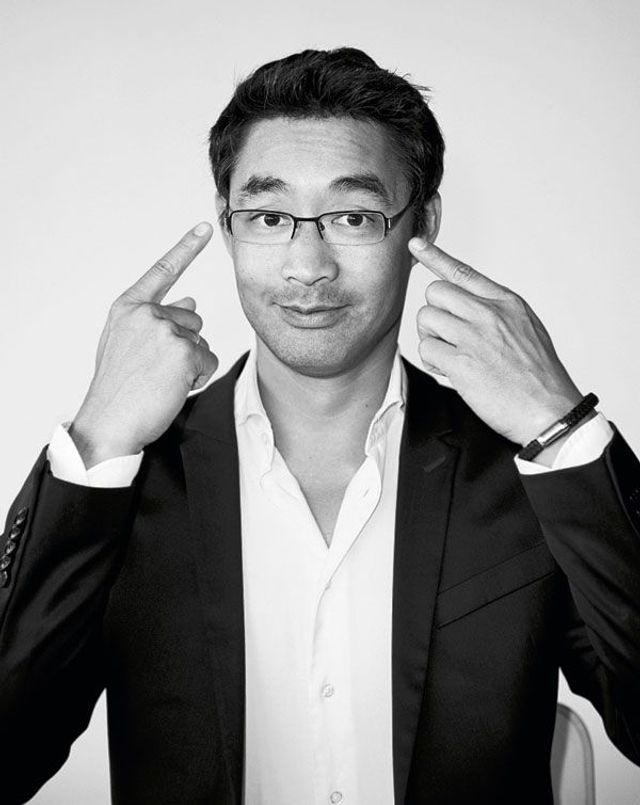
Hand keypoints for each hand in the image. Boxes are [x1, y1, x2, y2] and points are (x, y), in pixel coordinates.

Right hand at [70, 222, 217, 467]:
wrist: (109, 421)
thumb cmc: (118, 388)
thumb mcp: (129, 345)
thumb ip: (156, 320)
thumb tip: (192, 300)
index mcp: (128, 308)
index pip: (162, 271)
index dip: (186, 247)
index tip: (206, 227)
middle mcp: (146, 313)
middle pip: (193, 318)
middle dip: (185, 344)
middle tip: (157, 371)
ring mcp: (164, 329)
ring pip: (202, 340)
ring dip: (191, 363)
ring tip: (161, 380)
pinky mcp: (183, 349)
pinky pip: (209, 359)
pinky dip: (198, 377)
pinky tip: (172, 387)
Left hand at [409, 237, 582, 446]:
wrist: (549, 410)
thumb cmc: (538, 377)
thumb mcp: (527, 329)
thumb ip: (498, 313)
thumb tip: (468, 307)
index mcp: (506, 303)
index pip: (463, 272)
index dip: (435, 256)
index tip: (415, 244)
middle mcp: (489, 314)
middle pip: (435, 293)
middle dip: (435, 315)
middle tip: (448, 337)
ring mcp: (474, 337)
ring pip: (426, 319)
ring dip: (431, 339)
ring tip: (452, 356)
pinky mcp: (461, 362)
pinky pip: (426, 349)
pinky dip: (433, 362)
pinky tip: (451, 372)